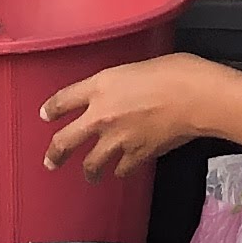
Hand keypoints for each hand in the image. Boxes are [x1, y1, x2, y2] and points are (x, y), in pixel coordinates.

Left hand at [41, 55, 217, 177]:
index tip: (46, 115)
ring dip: (89, 171)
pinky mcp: (136, 156)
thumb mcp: (137, 67)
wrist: (196, 97)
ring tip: (91, 175)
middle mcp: (101, 115)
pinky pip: (121, 170)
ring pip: (91, 164)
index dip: (51, 109)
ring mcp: (117, 139)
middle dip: (55, 153)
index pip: (63, 99)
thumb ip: (119, 83)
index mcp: (100, 86)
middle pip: (65, 140)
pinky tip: (123, 169)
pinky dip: (121, 170)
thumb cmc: (175, 72)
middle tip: (51, 161)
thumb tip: (120, 94)